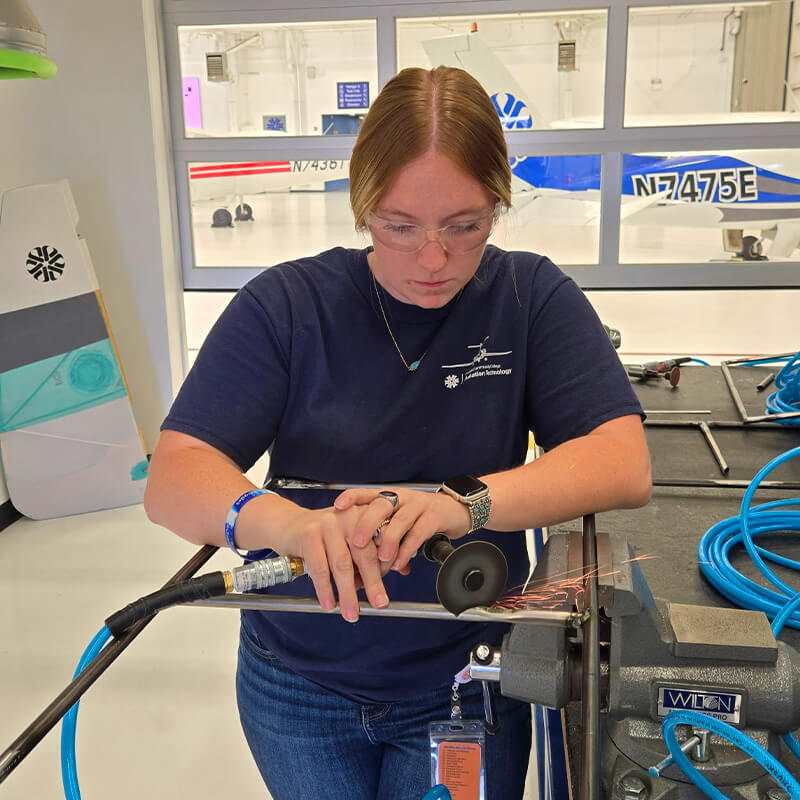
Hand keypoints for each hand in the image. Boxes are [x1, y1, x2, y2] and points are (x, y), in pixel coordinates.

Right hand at [276, 504, 388, 622]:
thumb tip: (398, 576)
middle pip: (366, 553)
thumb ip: (372, 554)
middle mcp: (349, 515)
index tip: (385, 587)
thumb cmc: (325, 537)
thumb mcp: (351, 539)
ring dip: (348, 593)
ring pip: (342, 564)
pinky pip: (320, 568)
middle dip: (373, 582)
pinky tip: (328, 604)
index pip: (384, 542)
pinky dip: (325, 590)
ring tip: (351, 612)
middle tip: (378, 604)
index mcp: (365, 515)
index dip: (387, 567)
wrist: (288, 524)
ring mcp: (328, 523)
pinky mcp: (308, 534)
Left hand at [334, 488, 471, 572]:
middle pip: (380, 505)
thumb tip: (358, 573)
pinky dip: (408, 549)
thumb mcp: (397, 525)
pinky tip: (400, 563)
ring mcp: (418, 505)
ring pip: (400, 519)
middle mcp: (401, 498)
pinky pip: (419, 532)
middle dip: (367, 524)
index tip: (337, 506)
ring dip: (389, 540)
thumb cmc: (419, 519)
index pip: (367, 493)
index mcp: (389, 497)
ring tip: (382, 558)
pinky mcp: (434, 516)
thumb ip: (380, 544)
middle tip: (356, 542)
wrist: (453, 510)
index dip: (352, 498)